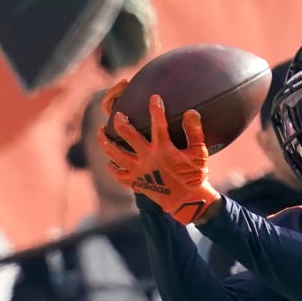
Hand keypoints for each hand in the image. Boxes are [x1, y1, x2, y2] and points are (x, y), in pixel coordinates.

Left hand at [96, 91, 220, 224]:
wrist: (188, 202)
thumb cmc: (196, 177)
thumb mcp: (200, 154)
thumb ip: (195, 132)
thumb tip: (191, 112)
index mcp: (164, 149)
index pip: (158, 124)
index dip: (156, 109)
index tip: (154, 98)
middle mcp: (147, 158)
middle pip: (126, 134)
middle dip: (120, 120)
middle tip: (119, 114)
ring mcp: (139, 171)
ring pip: (114, 153)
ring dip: (105, 141)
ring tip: (101, 132)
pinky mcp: (136, 182)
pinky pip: (118, 174)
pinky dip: (112, 167)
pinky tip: (110, 161)